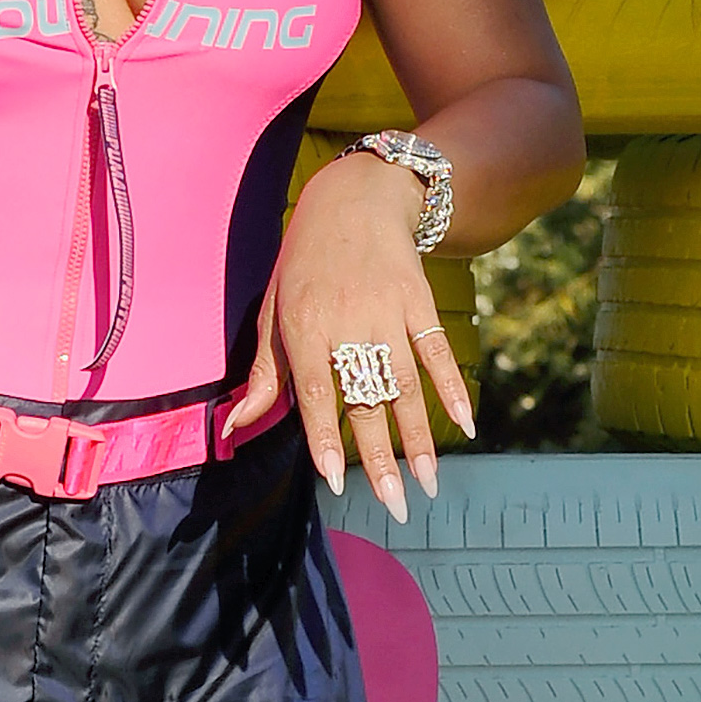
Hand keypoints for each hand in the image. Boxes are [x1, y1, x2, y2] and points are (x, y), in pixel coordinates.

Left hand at [224, 152, 476, 519]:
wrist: (355, 196)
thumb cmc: (303, 261)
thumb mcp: (272, 308)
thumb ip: (260, 373)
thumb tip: (233, 427)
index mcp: (302, 325)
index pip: (313, 391)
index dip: (324, 436)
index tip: (335, 479)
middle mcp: (345, 320)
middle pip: (364, 398)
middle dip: (380, 456)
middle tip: (394, 505)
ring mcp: (386, 310)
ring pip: (405, 384)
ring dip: (420, 437)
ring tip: (428, 484)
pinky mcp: (419, 301)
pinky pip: (438, 351)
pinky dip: (453, 387)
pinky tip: (466, 425)